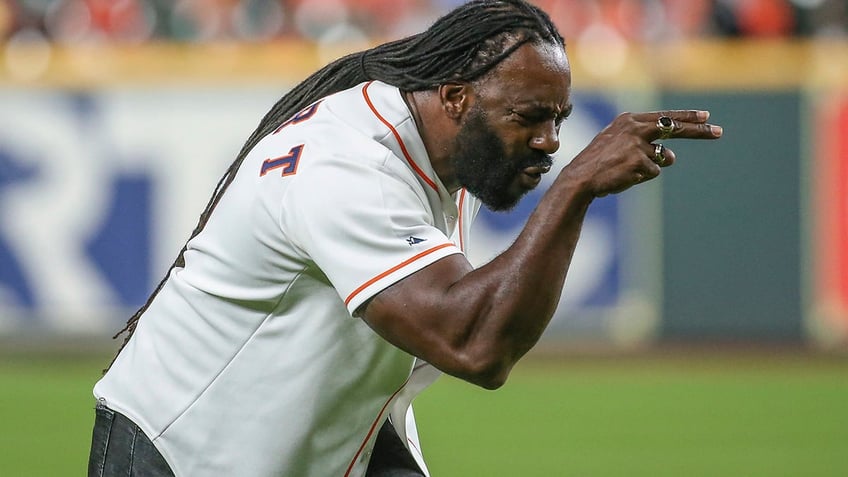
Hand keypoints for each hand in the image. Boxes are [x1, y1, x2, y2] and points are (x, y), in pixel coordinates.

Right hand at [563, 110, 721, 197]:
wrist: (580, 178)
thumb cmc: (598, 163)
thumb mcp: (617, 144)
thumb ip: (645, 144)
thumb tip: (672, 156)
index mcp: (629, 120)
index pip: (665, 117)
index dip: (687, 117)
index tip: (706, 116)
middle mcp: (636, 128)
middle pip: (675, 128)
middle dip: (699, 131)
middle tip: (719, 132)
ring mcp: (638, 145)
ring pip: (663, 158)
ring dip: (651, 166)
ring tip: (626, 169)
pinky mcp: (640, 162)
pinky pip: (653, 173)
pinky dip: (641, 177)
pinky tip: (624, 176)